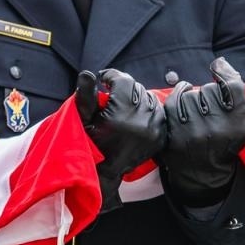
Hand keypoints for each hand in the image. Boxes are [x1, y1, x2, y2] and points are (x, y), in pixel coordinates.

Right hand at [75, 69, 164, 211]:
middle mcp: (141, 120)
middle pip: (136, 87)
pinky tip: (137, 113)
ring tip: (124, 104)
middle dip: (124, 87)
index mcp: (122, 113)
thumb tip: (87, 74)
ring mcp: (154, 129)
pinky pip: (159, 112)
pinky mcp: (160, 136)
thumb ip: (86, 94)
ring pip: (149, 98)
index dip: (112, 76)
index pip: (123, 80)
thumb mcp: (84, 118)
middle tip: (113, 92)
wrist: (106, 170)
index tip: (105, 79)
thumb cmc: (91, 142)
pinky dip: (149, 109)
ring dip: (137, 97)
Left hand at [159, 57, 244, 205]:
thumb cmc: (228, 144)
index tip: (219, 66)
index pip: (232, 85)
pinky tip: (185, 104)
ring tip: (198, 111)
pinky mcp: (174, 128)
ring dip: (194, 97)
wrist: (202, 171)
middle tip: (211, 106)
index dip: (225, 71)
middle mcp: (215, 125)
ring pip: (192, 92)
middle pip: (210, 88)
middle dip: (210, 93)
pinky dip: (179, 96)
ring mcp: (192, 127)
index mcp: (236, 122)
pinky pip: (175, 97)